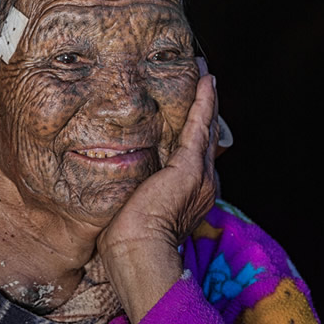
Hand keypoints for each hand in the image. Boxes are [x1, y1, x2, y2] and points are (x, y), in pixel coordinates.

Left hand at [97, 59, 219, 322]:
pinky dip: (203, 102)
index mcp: (190, 194)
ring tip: (206, 73)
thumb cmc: (127, 238)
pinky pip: (198, 126)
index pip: (194, 155)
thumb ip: (133, 189)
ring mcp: (199, 174)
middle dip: (207, 109)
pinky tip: (205, 81)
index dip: (196, 131)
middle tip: (206, 81)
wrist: (137, 250)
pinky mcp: (189, 167)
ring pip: (206, 127)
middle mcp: (203, 183)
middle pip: (206, 137)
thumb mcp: (132, 207)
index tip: (192, 111)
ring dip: (207, 99)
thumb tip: (115, 181)